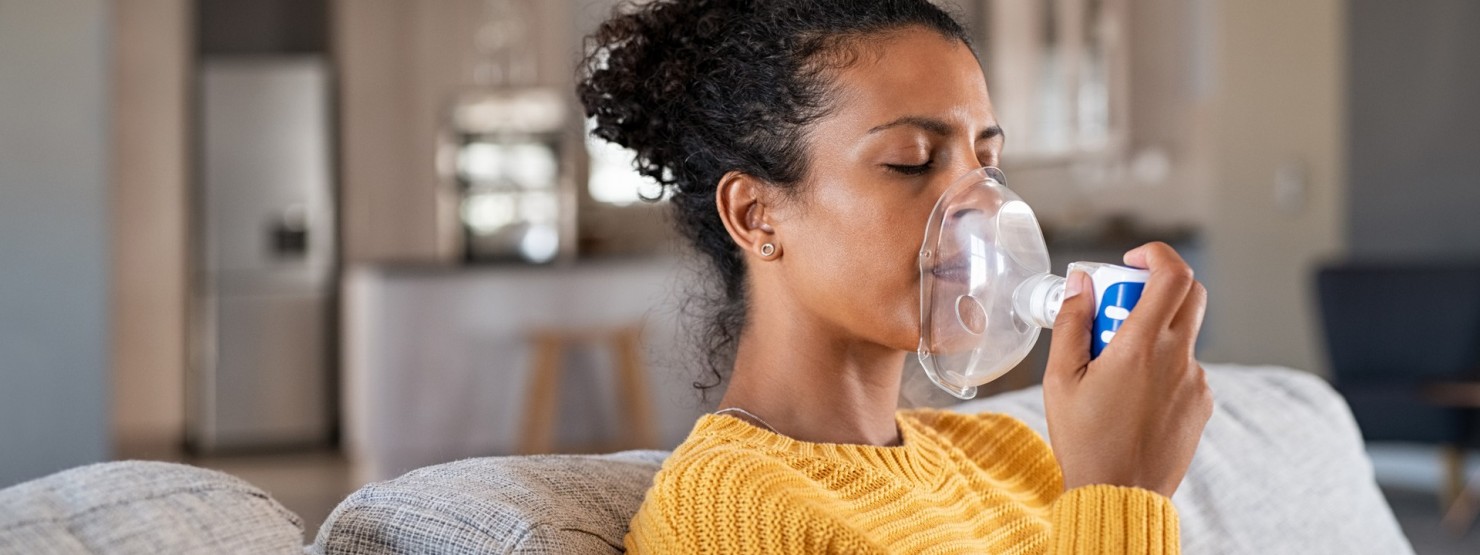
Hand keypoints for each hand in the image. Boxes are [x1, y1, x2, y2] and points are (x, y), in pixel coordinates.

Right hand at [1041, 242, 1212, 497]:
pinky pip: (1186, 367)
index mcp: (1142, 346)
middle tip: (1121, 305)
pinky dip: (1163, 366)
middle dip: (1155, 286)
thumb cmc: (1085, 440)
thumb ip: (1071, 323)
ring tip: (1116, 369)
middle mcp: (1178, 358)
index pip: (1172, 275)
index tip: (1130, 261)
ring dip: (1155, 332)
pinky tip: (1134, 395)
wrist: (1120, 495)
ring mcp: (1196, 381)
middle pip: (1189, 294)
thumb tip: (1080, 283)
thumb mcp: (1060, 379)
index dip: (1156, 254)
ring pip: (1184, 334)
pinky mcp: (1202, 403)